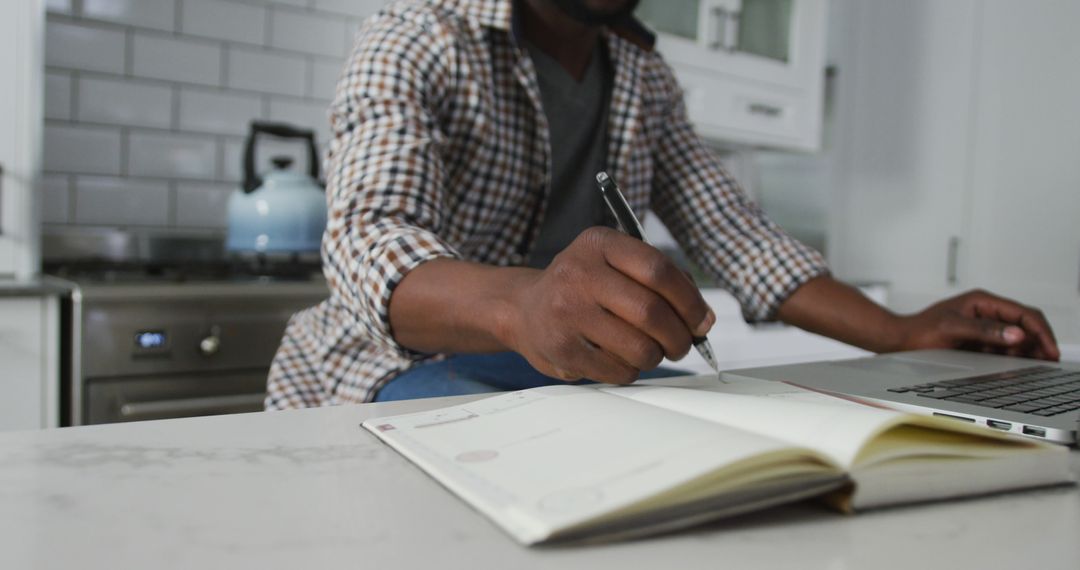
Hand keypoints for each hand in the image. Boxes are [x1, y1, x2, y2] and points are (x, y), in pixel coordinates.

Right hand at [503, 227, 714, 383]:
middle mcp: (579, 273)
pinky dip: (632, 370)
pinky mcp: (563, 349)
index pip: (659, 270)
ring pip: (639, 347)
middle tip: (682, 344)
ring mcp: (567, 312)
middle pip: (652, 312)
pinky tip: (622, 359)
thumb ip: (660, 280)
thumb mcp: (614, 263)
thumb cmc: (583, 286)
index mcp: (599, 244)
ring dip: (657, 356)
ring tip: (651, 351)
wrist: (523, 308)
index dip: (690, 301)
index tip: (701, 320)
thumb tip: (703, 319)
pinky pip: (619, 370)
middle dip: (679, 336)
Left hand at [895, 289, 1059, 360]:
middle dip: (1038, 342)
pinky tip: (1015, 367)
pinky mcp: (979, 340)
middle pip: (1025, 324)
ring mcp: (984, 326)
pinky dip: (1012, 357)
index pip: (1023, 313)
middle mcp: (986, 311)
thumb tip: (1016, 335)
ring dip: (1026, 351)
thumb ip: (986, 331)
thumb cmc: (920, 331)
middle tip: (1048, 362)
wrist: (900, 341)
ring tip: (1032, 366)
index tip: (1050, 350)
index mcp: (983, 301)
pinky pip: (1004, 348)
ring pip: (1016, 338)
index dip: (1041, 332)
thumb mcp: (953, 329)